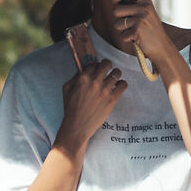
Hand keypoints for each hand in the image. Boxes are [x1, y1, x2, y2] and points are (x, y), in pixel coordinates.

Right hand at [58, 27, 127, 152]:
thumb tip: (84, 69)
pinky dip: (122, 85)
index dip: (96, 66)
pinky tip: (117, 89)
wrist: (77, 126)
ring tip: (113, 80)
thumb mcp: (66, 89)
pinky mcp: (112, 99)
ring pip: (117, 72)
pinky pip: (123, 84)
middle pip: (107, 64)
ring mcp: (104, 90)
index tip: (97, 70)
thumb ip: (75, 77)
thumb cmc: (70, 108)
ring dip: (116, 75)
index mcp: (82, 78)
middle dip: (107, 66)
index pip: (94, 63)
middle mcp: (94, 81)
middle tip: (107, 71)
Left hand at [95, 0, 164, 53]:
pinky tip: (137, 38)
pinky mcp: (138, 30)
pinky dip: (128, 39)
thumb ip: (134, 6)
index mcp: (145, 1)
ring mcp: (141, 18)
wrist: (162, 46)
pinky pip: (122, 35)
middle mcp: (144, 8)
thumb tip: (115, 1)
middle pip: (116, 10)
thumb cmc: (151, 31)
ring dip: (123, 30)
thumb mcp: (146, 13)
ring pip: (117, 24)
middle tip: (129, 24)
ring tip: (134, 31)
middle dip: (119, 19)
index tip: (115, 2)